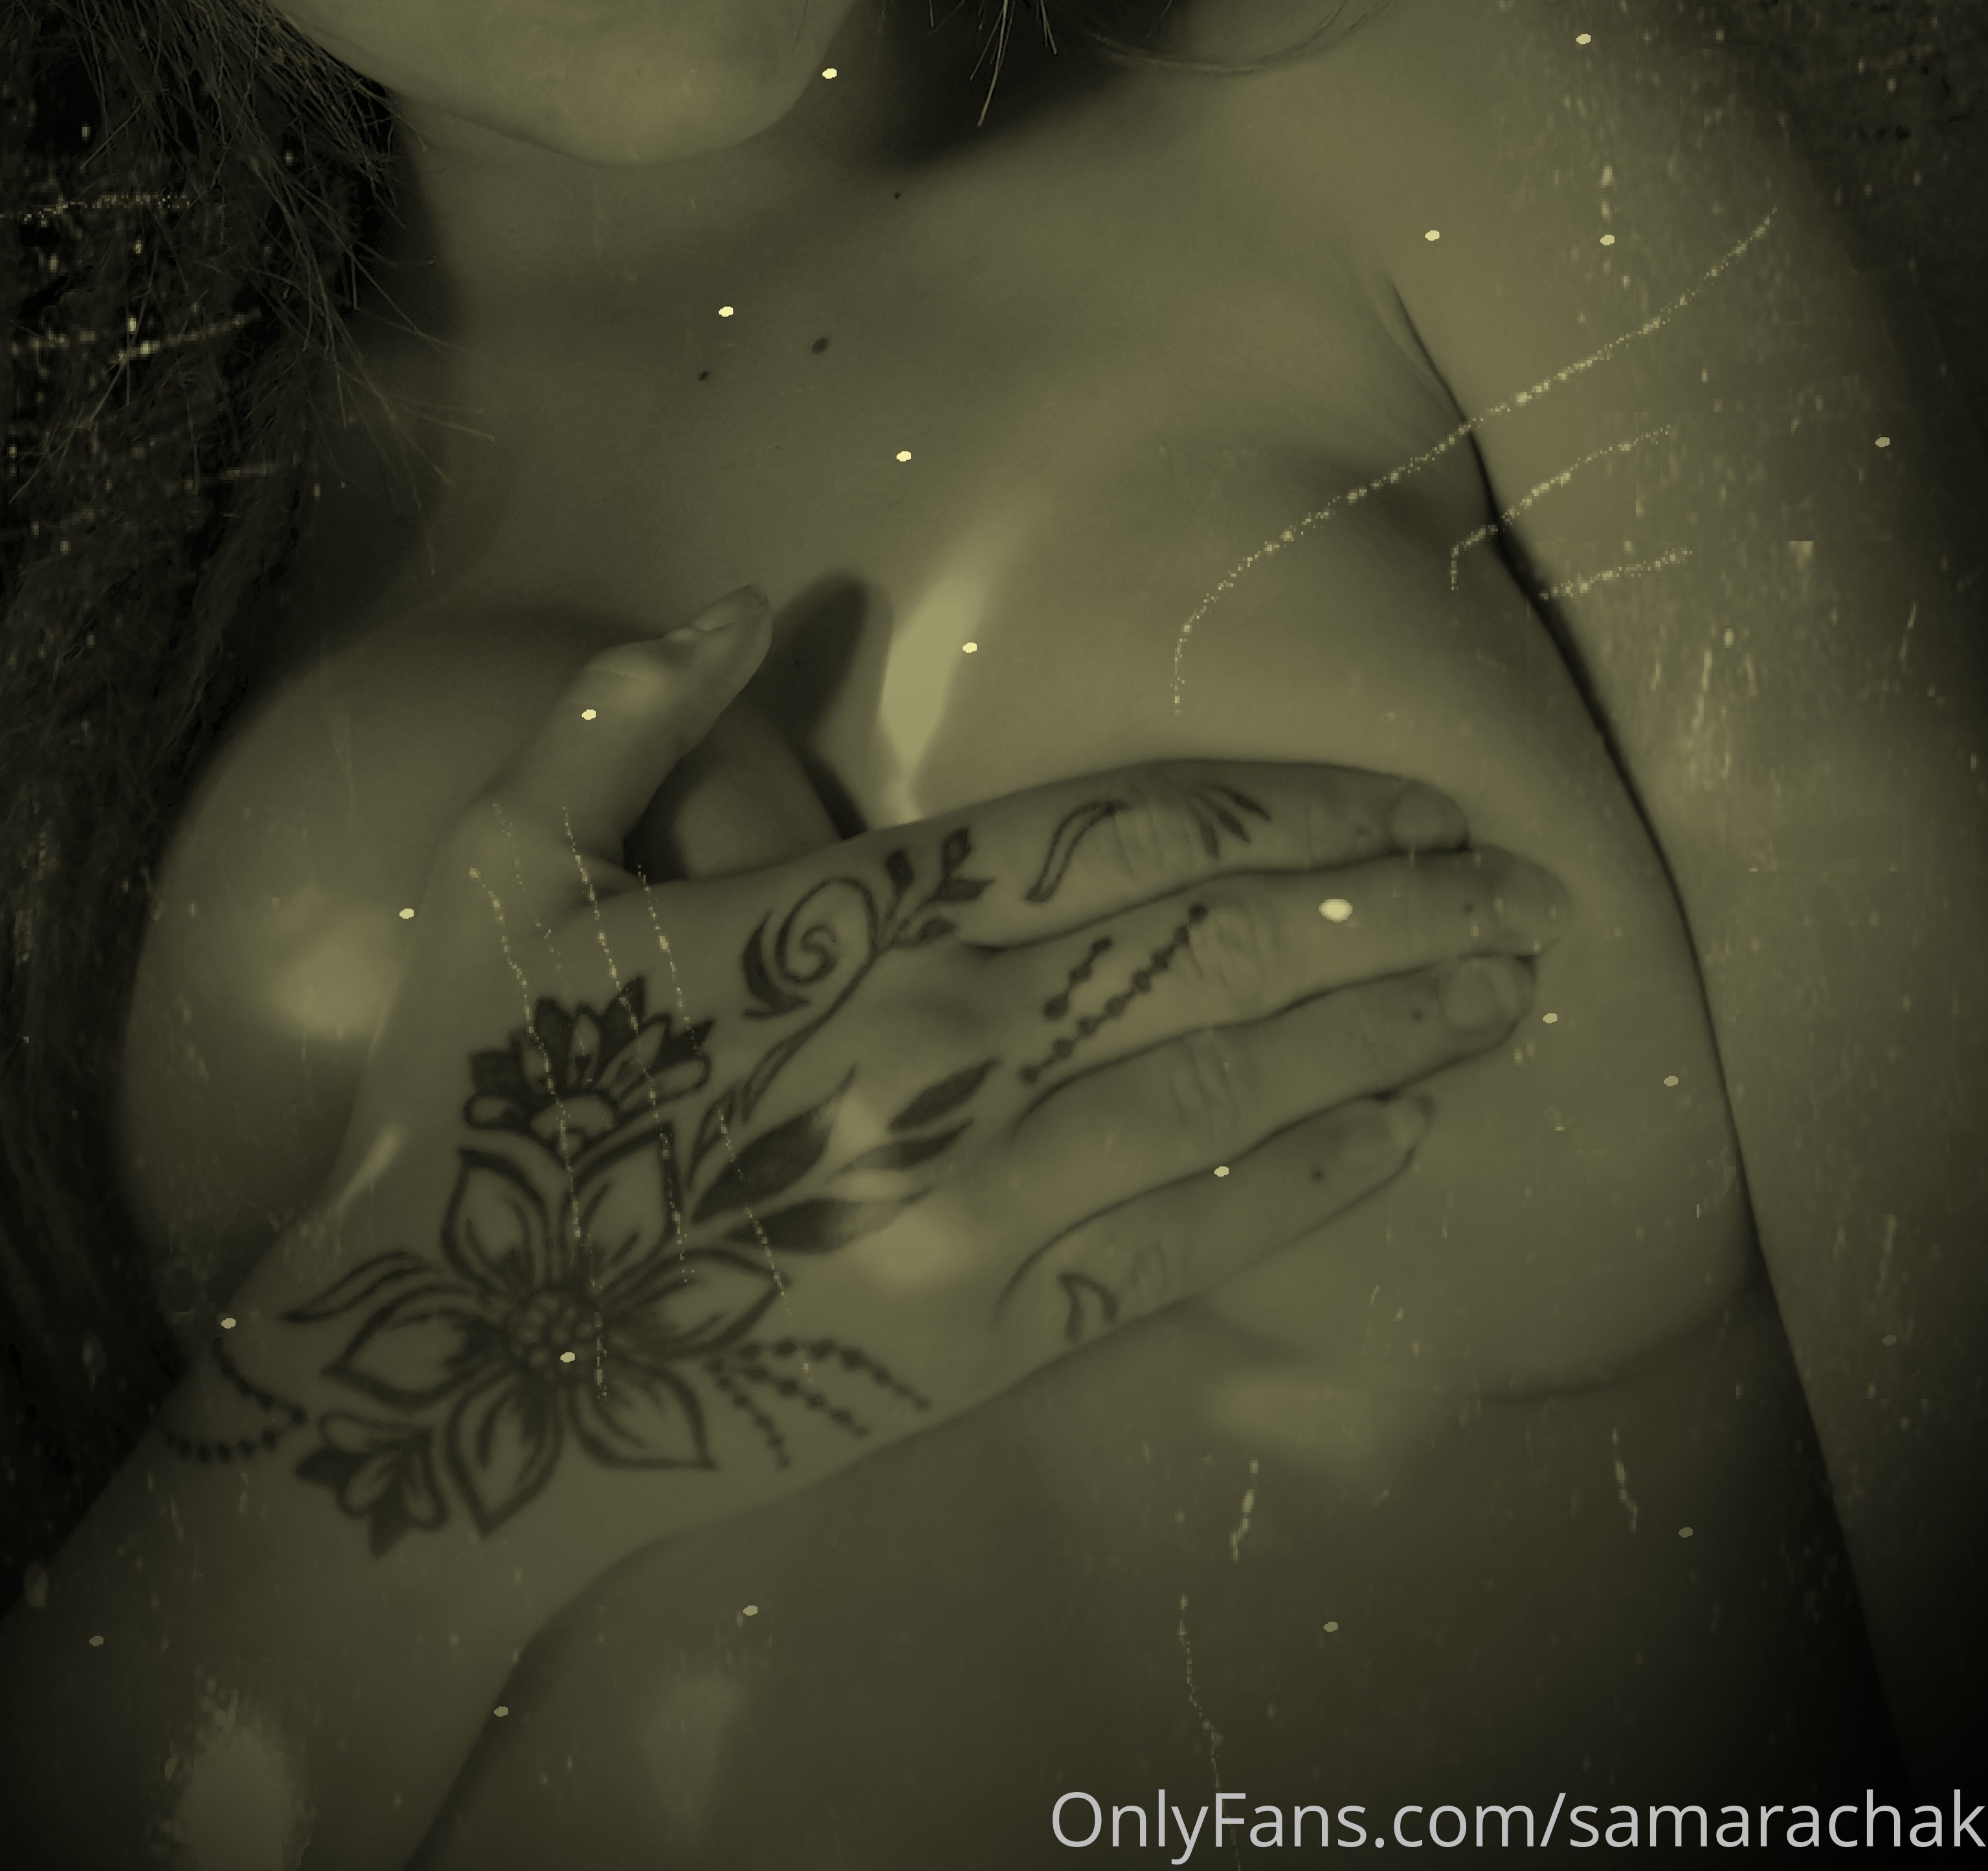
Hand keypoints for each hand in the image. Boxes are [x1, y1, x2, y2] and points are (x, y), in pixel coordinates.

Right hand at [235, 588, 1567, 1566]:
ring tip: (1512, 991)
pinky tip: (1404, 1137)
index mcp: (852, 919)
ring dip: (1389, 1033)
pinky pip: (1185, 1244)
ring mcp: (976, 1199)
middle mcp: (945, 1048)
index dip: (1287, 809)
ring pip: (1230, 1085)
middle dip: (1390, 909)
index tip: (1411, 795)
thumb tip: (755, 599)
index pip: (1126, 835)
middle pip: (1219, 949)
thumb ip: (628, 713)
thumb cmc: (481, 1103)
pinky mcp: (984, 1330)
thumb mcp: (501, 866)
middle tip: (1529, 885)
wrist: (458, 1388)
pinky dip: (1306, 1182)